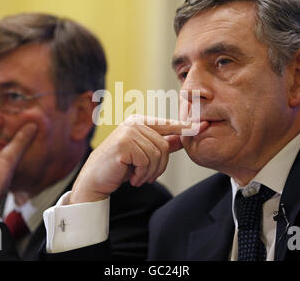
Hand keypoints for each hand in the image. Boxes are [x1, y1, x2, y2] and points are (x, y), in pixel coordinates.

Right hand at [69, 115, 205, 203]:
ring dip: (150, 173)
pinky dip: (142, 175)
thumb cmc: (120, 166)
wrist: (96, 178)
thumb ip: (162, 144)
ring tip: (138, 177)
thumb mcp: (144, 154)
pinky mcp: (124, 144)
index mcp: (141, 122)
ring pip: (157, 155)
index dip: (186, 127)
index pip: (169, 124)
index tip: (203, 126)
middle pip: (165, 146)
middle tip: (147, 176)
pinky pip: (147, 161)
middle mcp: (135, 123)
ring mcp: (129, 132)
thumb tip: (182, 138)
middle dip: (159, 167)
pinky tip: (132, 177)